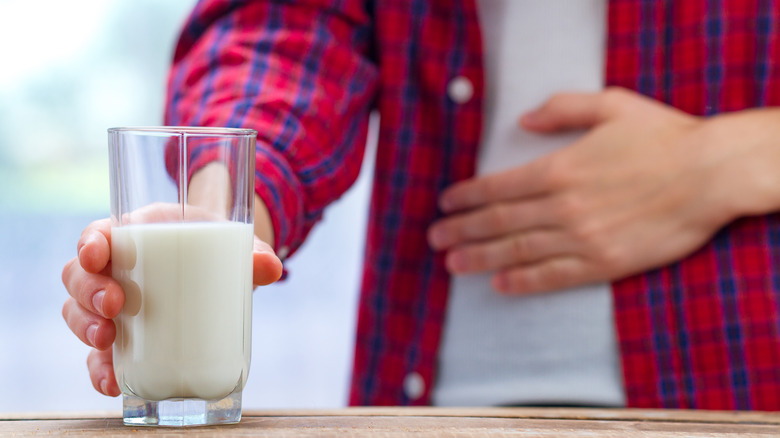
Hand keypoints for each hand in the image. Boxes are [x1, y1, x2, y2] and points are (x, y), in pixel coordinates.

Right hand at [61, 204, 281, 395]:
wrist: (223, 270)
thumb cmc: (219, 249)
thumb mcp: (236, 247)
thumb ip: (255, 254)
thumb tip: (272, 267)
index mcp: (138, 235)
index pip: (99, 233)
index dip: (91, 243)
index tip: (97, 255)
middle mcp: (118, 269)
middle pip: (78, 275)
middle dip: (88, 291)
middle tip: (114, 305)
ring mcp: (115, 306)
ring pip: (78, 312)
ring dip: (86, 326)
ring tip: (107, 340)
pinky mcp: (123, 339)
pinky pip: (98, 354)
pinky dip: (99, 369)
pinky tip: (111, 381)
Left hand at [428, 87, 752, 293]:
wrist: (711, 175)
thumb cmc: (662, 137)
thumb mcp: (611, 105)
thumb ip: (561, 109)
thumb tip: (523, 119)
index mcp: (560, 168)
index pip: (498, 187)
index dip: (467, 197)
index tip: (445, 205)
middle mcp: (563, 206)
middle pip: (498, 222)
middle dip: (462, 230)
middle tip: (434, 238)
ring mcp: (582, 238)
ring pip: (518, 251)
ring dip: (480, 258)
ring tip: (452, 263)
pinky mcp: (604, 263)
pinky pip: (554, 276)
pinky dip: (523, 282)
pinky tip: (499, 285)